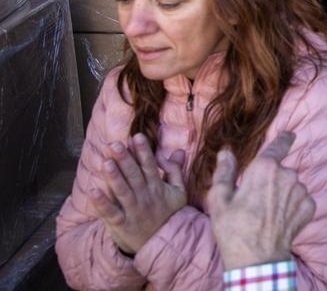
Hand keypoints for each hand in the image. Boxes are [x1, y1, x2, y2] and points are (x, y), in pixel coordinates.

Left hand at [89, 134, 186, 254]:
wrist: (163, 243)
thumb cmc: (170, 214)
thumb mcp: (179, 192)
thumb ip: (175, 170)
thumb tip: (177, 150)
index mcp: (158, 188)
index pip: (150, 166)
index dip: (143, 152)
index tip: (136, 137)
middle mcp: (145, 197)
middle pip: (134, 176)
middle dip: (124, 160)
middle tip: (115, 145)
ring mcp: (133, 211)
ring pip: (122, 191)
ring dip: (113, 177)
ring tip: (105, 162)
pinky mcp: (121, 224)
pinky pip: (111, 212)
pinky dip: (101, 203)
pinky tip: (92, 191)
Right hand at [206, 132, 314, 270]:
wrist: (257, 260)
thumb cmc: (234, 229)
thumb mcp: (220, 199)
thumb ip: (225, 171)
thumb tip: (226, 152)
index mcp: (265, 168)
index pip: (280, 144)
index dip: (284, 138)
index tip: (288, 134)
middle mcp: (288, 174)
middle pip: (281, 170)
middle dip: (271, 180)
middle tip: (256, 201)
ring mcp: (301, 191)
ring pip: (291, 185)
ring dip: (282, 194)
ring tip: (266, 214)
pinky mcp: (309, 206)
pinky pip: (300, 200)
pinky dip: (291, 206)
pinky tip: (278, 220)